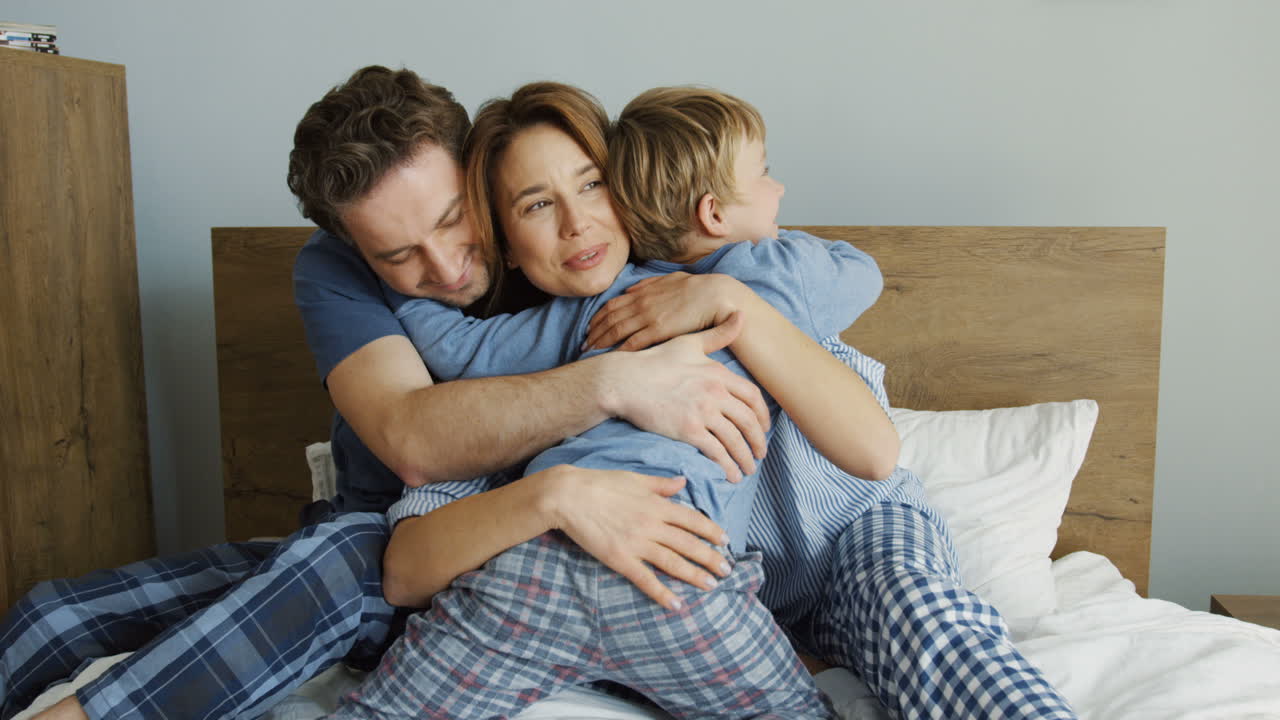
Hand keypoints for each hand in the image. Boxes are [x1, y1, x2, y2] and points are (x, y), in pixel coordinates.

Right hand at [544, 466, 731, 610]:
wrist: (568, 496)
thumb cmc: (600, 483)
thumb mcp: (635, 478)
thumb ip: (662, 484)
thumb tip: (684, 481)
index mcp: (658, 504)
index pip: (693, 520)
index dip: (711, 531)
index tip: (725, 540)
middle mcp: (652, 525)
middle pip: (689, 544)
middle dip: (711, 558)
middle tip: (727, 571)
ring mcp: (637, 544)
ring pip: (673, 563)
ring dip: (695, 576)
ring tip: (712, 586)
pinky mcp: (620, 559)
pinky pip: (646, 579)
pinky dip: (662, 593)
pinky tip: (676, 605)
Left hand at [585, 272, 745, 351]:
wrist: (717, 295)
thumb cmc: (698, 288)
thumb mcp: (670, 279)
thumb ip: (648, 284)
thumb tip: (631, 289)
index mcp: (643, 292)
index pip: (612, 305)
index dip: (598, 317)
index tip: (590, 327)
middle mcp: (641, 304)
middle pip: (609, 319)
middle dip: (594, 332)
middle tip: (584, 344)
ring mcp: (649, 317)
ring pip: (617, 331)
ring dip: (601, 342)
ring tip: (591, 353)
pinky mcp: (659, 330)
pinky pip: (634, 342)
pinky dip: (620, 350)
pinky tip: (612, 358)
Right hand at [601, 313, 769, 481]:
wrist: (625, 380)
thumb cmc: (654, 361)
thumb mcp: (689, 342)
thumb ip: (718, 333)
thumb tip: (742, 315)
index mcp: (718, 372)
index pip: (752, 397)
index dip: (763, 415)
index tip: (764, 428)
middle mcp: (715, 392)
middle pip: (748, 421)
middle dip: (758, 441)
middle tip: (760, 454)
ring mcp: (702, 412)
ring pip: (735, 440)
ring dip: (745, 457)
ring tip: (747, 469)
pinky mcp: (688, 430)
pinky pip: (716, 452)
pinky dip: (727, 465)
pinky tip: (730, 474)